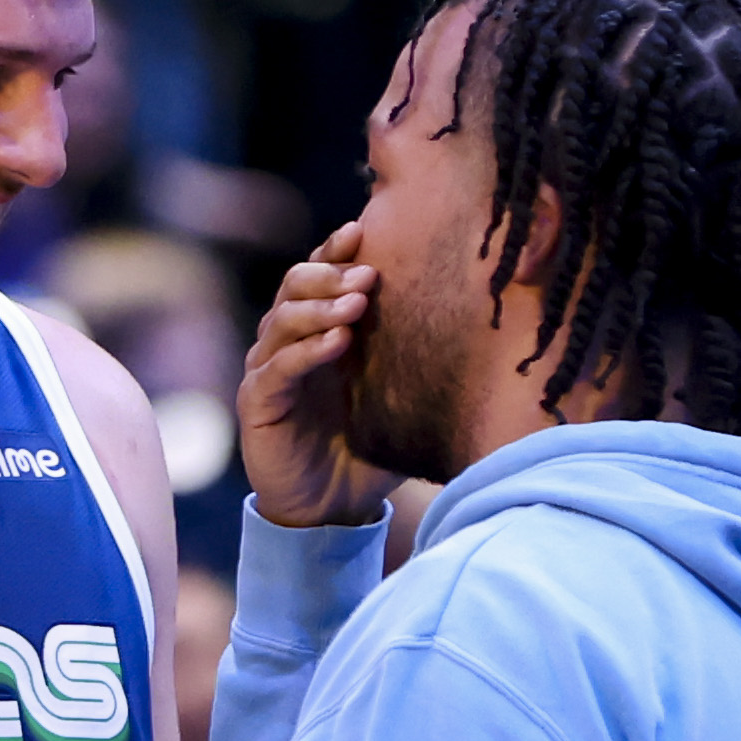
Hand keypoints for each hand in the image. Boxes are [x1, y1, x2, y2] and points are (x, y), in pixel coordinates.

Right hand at [238, 241, 398, 529]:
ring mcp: (268, 370)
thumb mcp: (400, 394)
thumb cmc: (371, 447)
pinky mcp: (258, 404)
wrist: (333, 510)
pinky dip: (306, 351)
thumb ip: (420, 357)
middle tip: (368, 275)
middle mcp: (287, 342)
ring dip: (320, 306)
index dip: (336, 250)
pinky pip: (276, 369)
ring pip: (282, 319)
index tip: (365, 230)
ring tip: (358, 303)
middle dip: (330, 273)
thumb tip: (483, 314)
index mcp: (318, 330)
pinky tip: (336, 342)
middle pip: (294, 285)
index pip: (320, 274)